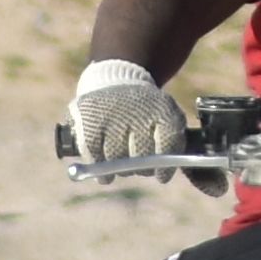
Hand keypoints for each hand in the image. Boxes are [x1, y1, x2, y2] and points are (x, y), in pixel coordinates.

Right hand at [66, 63, 183, 167]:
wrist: (115, 83)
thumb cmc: (146, 112)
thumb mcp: (166, 117)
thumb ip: (171, 144)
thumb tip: (162, 175)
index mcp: (162, 108)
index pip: (168, 140)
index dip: (165, 165)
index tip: (161, 176)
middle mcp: (137, 109)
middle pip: (142, 155)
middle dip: (142, 167)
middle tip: (140, 168)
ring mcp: (112, 114)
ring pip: (117, 158)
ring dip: (120, 169)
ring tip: (122, 165)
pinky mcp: (89, 120)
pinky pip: (94, 155)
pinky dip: (99, 169)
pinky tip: (104, 174)